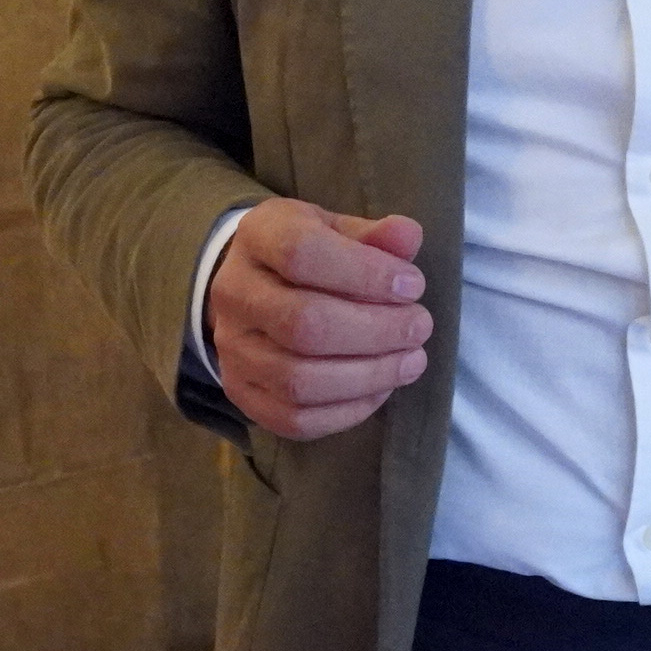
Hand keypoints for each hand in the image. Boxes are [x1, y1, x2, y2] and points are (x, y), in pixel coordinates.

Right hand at [208, 200, 433, 441]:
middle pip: (303, 323)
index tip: (412, 286)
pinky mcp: (242, 394)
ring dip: (369, 375)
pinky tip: (382, 388)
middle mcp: (233, 293)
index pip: (301, 254)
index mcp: (256, 237)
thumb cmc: (309, 255)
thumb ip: (375, 236)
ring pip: (299, 380)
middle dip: (376, 330)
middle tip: (419, 327)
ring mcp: (232, 350)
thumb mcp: (338, 230)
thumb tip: (407, 236)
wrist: (255, 288)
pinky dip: (349, 410)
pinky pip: (295, 420)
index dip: (365, 273)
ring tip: (411, 360)